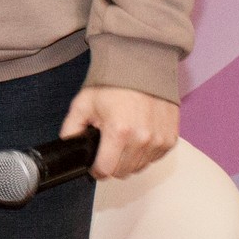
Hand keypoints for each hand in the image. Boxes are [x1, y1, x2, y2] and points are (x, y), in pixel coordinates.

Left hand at [60, 85, 178, 179]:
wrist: (142, 67)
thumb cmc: (113, 83)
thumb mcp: (83, 103)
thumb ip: (71, 129)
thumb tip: (68, 147)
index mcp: (119, 132)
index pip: (106, 170)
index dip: (96, 169)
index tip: (95, 164)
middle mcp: (142, 139)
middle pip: (123, 172)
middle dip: (112, 163)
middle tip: (107, 146)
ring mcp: (159, 141)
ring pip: (139, 167)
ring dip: (129, 159)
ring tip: (122, 138)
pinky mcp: (170, 140)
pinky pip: (154, 159)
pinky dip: (144, 153)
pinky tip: (137, 136)